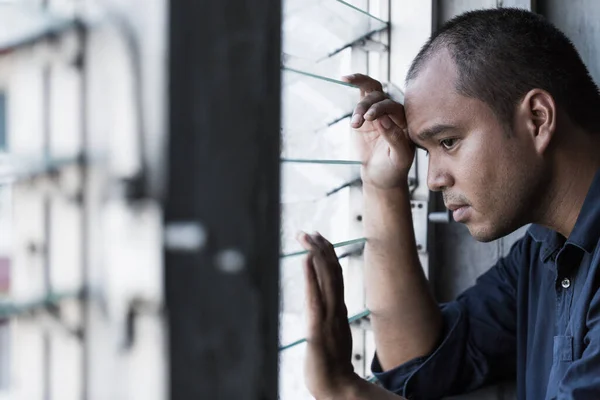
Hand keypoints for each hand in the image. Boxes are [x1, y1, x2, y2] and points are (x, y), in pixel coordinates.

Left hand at [297, 232, 358, 399]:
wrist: (338, 388)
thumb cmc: (332, 365)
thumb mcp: (332, 334)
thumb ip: (329, 317)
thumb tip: (324, 303)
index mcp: (338, 309)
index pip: (335, 275)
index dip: (327, 254)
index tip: (318, 237)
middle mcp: (336, 309)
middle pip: (332, 271)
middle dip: (321, 248)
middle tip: (309, 231)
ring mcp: (328, 317)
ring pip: (326, 279)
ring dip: (316, 255)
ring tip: (308, 237)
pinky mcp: (317, 329)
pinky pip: (315, 298)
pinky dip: (311, 277)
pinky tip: (306, 260)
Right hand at [342, 74, 414, 189]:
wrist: (380, 177)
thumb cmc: (393, 169)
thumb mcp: (399, 158)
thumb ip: (395, 139)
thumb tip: (383, 119)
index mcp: (407, 122)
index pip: (394, 107)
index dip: (381, 109)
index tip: (369, 118)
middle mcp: (394, 114)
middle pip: (382, 97)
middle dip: (369, 105)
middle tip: (360, 120)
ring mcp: (379, 112)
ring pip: (371, 94)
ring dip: (360, 106)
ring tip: (354, 124)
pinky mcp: (365, 113)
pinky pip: (362, 94)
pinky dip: (355, 83)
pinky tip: (344, 79)